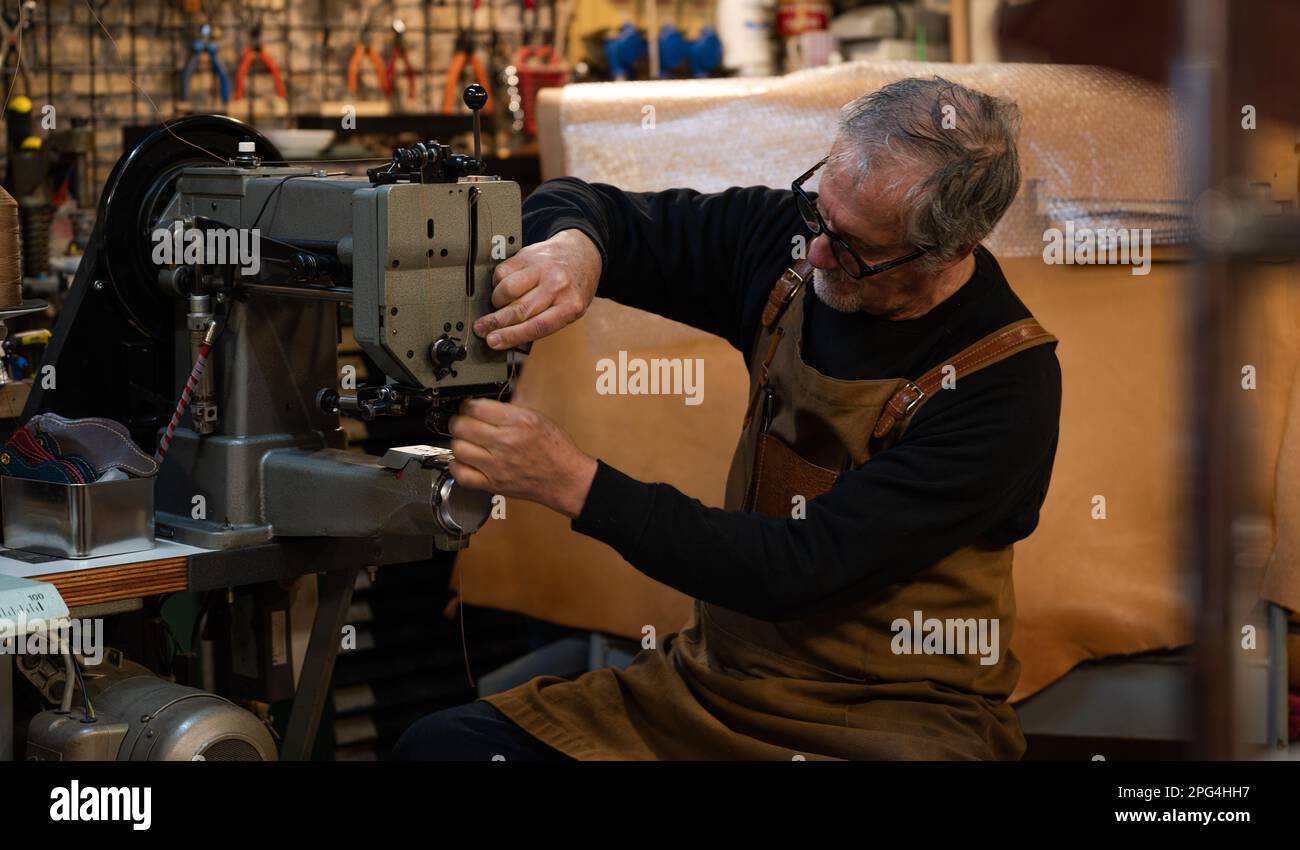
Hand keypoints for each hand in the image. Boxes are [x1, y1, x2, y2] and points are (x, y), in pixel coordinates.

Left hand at [448, 398, 597, 518]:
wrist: (564, 479)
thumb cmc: (555, 449)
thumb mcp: (539, 418)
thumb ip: (512, 409)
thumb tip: (490, 401)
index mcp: (517, 422)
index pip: (476, 407)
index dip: (467, 405)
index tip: (468, 408)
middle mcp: (505, 442)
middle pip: (462, 426)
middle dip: (459, 421)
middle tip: (464, 423)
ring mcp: (497, 465)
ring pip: (458, 448)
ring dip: (459, 443)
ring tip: (466, 442)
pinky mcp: (493, 484)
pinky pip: (462, 475)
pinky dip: (457, 466)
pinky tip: (463, 461)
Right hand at [473, 228, 601, 349]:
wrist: (582, 253)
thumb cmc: (572, 288)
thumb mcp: (568, 311)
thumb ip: (543, 323)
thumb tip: (508, 337)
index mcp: (570, 306)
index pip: (537, 326)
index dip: (511, 336)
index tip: (493, 341)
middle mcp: (557, 286)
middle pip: (519, 310)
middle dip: (495, 322)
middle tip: (481, 328)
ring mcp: (543, 268)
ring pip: (507, 289)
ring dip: (497, 301)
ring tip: (499, 305)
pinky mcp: (529, 255)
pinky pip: (503, 272)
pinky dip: (498, 283)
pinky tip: (504, 286)